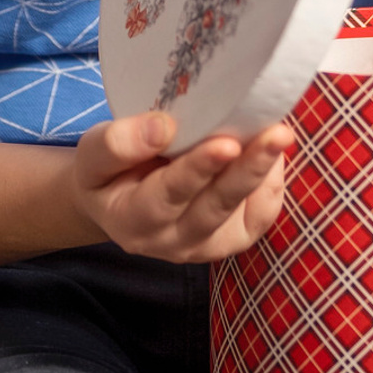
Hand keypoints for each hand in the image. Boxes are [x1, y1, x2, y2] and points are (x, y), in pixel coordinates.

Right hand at [74, 113, 291, 262]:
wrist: (118, 199)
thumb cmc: (107, 170)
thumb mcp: (92, 153)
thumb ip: (118, 143)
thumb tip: (162, 127)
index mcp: (131, 220)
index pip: (168, 196)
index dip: (198, 170)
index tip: (225, 143)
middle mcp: (170, 241)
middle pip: (214, 209)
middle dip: (246, 171)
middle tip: (275, 135)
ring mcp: (204, 245)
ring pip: (243, 215)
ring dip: (265, 174)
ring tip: (280, 135)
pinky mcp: (231, 238)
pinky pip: (260, 217)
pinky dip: (271, 183)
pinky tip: (271, 151)